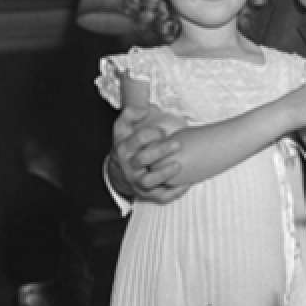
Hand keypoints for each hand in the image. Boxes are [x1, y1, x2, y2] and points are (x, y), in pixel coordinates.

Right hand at [111, 77, 189, 203]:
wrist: (118, 174)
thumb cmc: (126, 147)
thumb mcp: (122, 129)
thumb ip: (131, 113)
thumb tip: (146, 109)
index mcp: (124, 148)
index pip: (137, 139)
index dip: (151, 133)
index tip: (162, 131)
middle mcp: (129, 166)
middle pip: (143, 159)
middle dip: (161, 151)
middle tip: (177, 144)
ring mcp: (137, 182)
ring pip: (149, 181)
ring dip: (164, 174)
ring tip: (178, 165)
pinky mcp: (147, 194)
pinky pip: (161, 196)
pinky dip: (174, 192)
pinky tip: (187, 183)